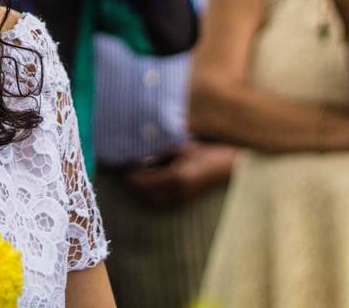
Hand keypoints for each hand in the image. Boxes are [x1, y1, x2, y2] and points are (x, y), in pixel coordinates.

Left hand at [122, 142, 236, 206]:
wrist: (228, 166)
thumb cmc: (204, 152)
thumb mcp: (179, 147)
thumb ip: (157, 152)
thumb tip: (136, 155)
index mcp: (176, 178)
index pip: (142, 182)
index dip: (129, 174)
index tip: (120, 162)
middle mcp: (177, 193)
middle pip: (144, 195)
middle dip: (132, 183)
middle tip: (125, 169)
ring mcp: (182, 200)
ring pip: (151, 201)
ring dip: (140, 190)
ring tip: (136, 174)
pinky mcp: (185, 202)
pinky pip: (161, 202)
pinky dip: (151, 193)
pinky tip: (150, 179)